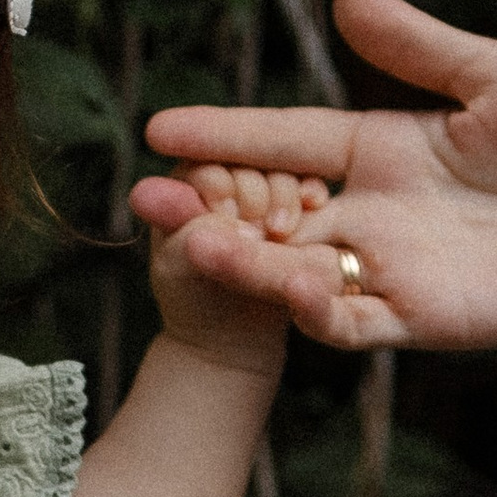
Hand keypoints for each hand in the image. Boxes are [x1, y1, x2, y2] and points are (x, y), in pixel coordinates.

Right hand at [130, 0, 496, 351]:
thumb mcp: (492, 76)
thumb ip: (415, 44)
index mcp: (376, 150)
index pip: (281, 142)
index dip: (222, 137)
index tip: (158, 129)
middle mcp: (369, 213)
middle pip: (268, 214)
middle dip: (207, 210)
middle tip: (151, 201)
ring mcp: (388, 270)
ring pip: (292, 272)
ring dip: (244, 263)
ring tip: (199, 245)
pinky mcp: (417, 318)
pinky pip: (348, 322)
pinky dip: (313, 311)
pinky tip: (291, 287)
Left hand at [145, 167, 324, 371]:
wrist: (228, 335)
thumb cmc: (193, 299)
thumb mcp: (182, 265)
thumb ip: (195, 229)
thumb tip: (229, 212)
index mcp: (186, 181)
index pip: (209, 163)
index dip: (221, 186)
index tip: (226, 216)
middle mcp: (224, 177)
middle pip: (250, 161)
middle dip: (258, 192)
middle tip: (261, 229)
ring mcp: (262, 192)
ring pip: (283, 170)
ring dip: (287, 194)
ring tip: (281, 230)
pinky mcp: (294, 210)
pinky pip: (309, 187)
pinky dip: (312, 191)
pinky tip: (314, 203)